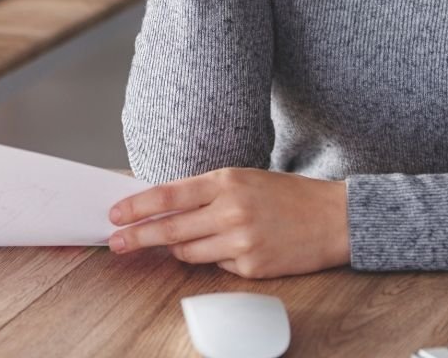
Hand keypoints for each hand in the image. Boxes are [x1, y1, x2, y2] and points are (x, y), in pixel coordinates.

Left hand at [107, 167, 349, 278]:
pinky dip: (216, 259)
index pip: (170, 194)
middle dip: (138, 236)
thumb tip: (165, 210)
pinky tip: (234, 247)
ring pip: (188, 253)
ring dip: (177, 250)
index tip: (115, 214)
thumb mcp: (244, 180)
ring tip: (178, 243)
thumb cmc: (286, 195)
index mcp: (227, 180)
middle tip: (114, 242)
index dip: (138, 206)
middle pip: (171, 229)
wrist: (333, 217)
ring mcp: (241, 240)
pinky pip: (217, 267)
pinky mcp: (252, 267)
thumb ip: (208, 194)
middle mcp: (231, 209)